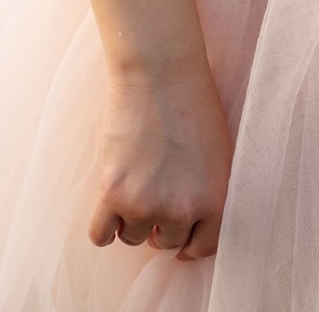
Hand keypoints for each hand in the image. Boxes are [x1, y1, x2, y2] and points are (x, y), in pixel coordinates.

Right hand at [87, 53, 231, 260]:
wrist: (159, 71)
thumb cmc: (192, 101)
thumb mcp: (218, 153)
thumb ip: (207, 193)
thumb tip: (190, 224)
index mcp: (214, 201)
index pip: (202, 247)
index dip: (188, 244)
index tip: (178, 238)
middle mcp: (181, 210)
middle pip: (165, 241)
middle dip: (159, 224)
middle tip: (151, 193)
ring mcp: (145, 204)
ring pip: (131, 237)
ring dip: (130, 219)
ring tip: (132, 183)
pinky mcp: (113, 192)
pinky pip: (100, 234)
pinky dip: (103, 228)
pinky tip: (107, 208)